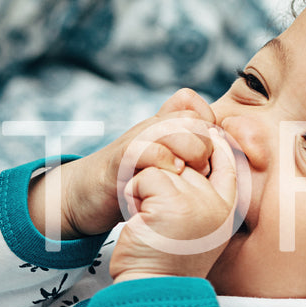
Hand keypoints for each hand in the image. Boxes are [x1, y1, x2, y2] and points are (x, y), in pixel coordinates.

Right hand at [28, 88, 217, 239]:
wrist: (85, 195)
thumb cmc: (130, 184)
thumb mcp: (164, 169)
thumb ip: (189, 158)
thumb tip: (220, 155)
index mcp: (165, 128)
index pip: (199, 110)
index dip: (211, 133)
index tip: (209, 160)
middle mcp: (151, 128)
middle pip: (193, 118)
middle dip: (205, 146)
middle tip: (199, 171)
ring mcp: (135, 141)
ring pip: (176, 128)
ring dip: (190, 152)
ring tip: (185, 174)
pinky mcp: (119, 160)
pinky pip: (147, 150)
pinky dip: (163, 162)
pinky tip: (168, 177)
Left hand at [109, 125, 238, 281]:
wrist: (153, 290)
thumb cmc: (167, 263)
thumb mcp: (200, 231)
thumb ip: (207, 199)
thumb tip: (207, 160)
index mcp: (227, 211)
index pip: (229, 164)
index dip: (217, 147)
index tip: (210, 135)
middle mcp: (218, 205)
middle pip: (189, 164)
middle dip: (165, 181)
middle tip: (157, 218)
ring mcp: (198, 202)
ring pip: (166, 167)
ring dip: (146, 189)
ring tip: (148, 220)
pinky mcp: (173, 203)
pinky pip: (147, 176)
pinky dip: (134, 194)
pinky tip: (140, 218)